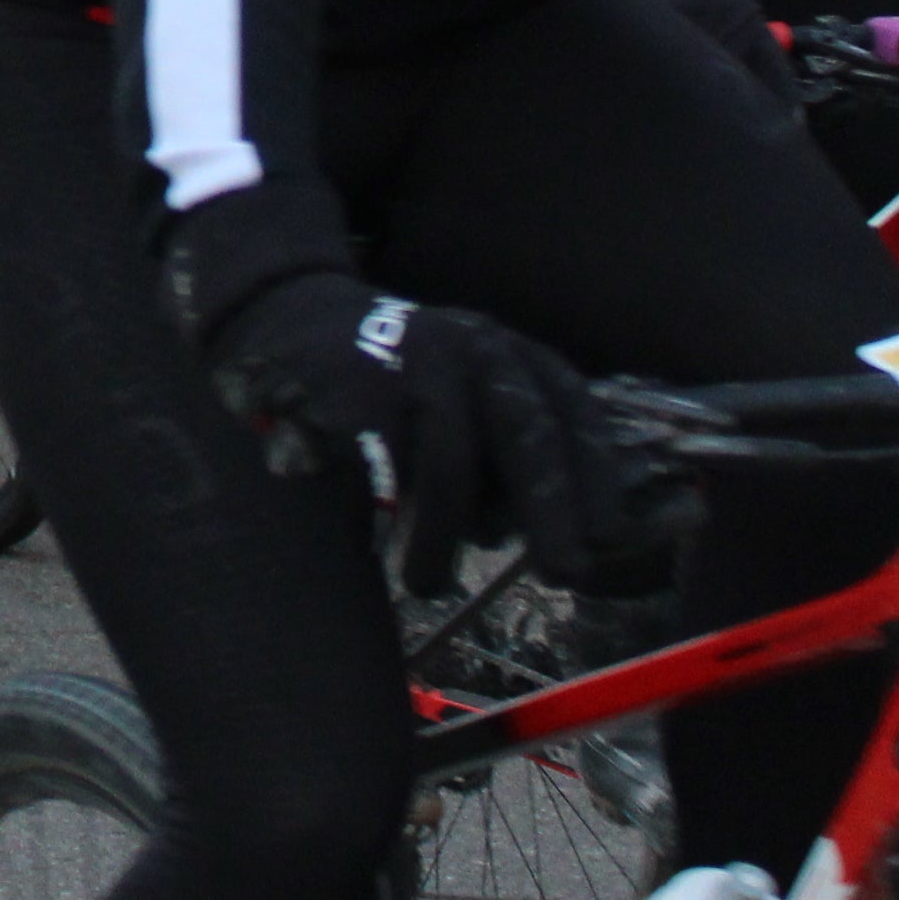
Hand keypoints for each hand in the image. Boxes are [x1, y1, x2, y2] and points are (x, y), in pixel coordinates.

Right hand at [182, 258, 622, 589]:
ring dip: (443, 534)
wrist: (286, 314)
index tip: (611, 535)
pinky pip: (385, 459)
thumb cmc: (388, 380)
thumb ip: (501, 452)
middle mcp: (471, 345)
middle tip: (567, 573)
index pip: (571, 409)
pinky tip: (382, 547)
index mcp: (506, 351)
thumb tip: (544, 536)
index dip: (596, 474)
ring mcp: (413, 356)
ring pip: (450, 457)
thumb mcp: (460, 396)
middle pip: (527, 432)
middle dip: (551, 507)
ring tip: (428, 584)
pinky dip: (392, 513)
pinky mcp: (357, 377)